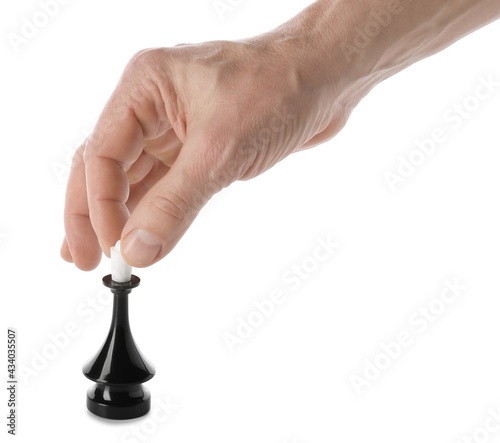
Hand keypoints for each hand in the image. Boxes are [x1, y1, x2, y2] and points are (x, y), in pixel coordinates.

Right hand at [61, 39, 350, 269]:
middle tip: (81, 258)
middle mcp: (152, 106)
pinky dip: (153, 211)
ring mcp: (175, 128)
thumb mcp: (221, 149)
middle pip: (105, 166)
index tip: (110, 249)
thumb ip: (175, 203)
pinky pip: (165, 183)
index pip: (100, 153)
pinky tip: (141, 235)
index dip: (99, 207)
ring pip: (134, 178)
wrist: (326, 78)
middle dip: (91, 214)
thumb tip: (138, 249)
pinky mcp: (199, 147)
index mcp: (144, 87)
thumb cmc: (278, 89)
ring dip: (120, 217)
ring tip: (105, 256)